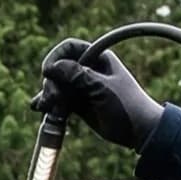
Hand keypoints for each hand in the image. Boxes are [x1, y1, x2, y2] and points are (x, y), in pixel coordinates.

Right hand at [32, 39, 164, 150]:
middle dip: (51, 82)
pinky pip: (60, 100)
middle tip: (52, 99)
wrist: (139, 131)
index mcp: (98, 57)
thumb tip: (51, 66)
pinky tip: (41, 109)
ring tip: (45, 108)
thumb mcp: (101, 88)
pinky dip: (50, 104)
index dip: (55, 57)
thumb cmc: (126, 105)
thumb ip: (77, 76)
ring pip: (57, 85)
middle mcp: (89, 69)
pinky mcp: (79, 104)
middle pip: (59, 68)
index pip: (69, 48)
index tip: (48, 72)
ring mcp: (83, 87)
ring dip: (48, 95)